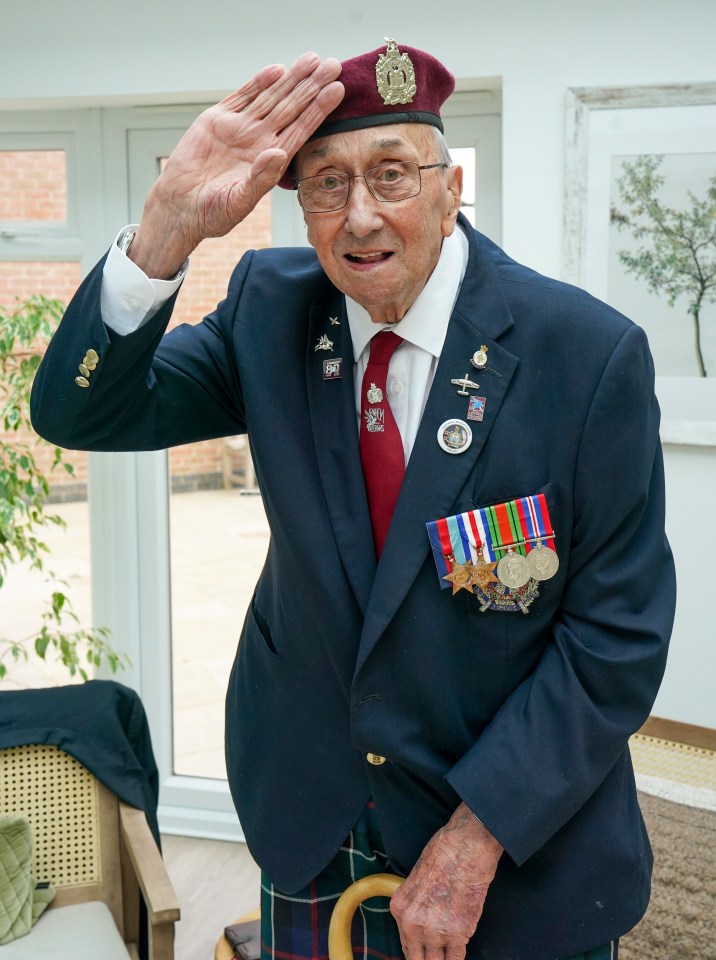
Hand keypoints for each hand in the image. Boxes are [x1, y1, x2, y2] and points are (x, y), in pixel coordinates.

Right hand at [129, 52, 343, 277]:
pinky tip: (277, 70)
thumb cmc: (212, 213)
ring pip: (270, 98)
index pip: (301, 130)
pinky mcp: (217, 120)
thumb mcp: (239, 201)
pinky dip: (258, 83)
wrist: (180, 208)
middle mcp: (259, 141)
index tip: (337, 90)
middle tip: (333, 65)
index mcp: (270, 162)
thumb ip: (260, 178)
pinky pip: (243, 97)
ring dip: (290, 79)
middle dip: (311, 87)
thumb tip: (279, 152)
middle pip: (291, 108)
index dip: (318, 110)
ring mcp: (239, 129)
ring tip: (311, 60)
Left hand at [389, 804, 502, 959]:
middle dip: (428, 958)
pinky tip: (459, 949)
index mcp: (400, 908)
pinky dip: (457, 957)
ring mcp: (434, 930)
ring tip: (449, 948)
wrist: (465, 846)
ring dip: (443, 956)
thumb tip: (422, 926)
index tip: (426, 953)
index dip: (418, 951)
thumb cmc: (443, 854)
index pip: (407, 946)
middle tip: (436, 954)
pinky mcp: (457, 933)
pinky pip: (455, 959)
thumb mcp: (416, 880)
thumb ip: (416, 906)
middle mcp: (412, 923)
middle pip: (418, 959)